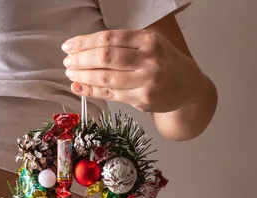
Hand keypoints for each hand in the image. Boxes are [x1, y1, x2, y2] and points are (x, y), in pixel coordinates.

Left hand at [62, 29, 204, 112]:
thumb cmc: (163, 62)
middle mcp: (149, 59)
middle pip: (106, 57)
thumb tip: (83, 49)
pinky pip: (110, 94)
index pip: (109, 38)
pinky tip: (78, 87)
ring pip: (106, 77)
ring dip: (82, 76)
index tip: (68, 46)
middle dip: (81, 59)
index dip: (84, 42)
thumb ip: (122, 45)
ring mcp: (146, 81)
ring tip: (70, 73)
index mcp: (149, 40)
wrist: (188, 87)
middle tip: (67, 61)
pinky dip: (90, 90)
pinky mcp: (142, 99)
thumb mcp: (149, 44)